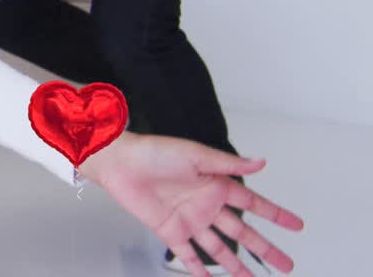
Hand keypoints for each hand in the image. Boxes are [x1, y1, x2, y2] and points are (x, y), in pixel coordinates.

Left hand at [82, 132, 303, 275]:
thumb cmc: (154, 152)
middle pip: (243, 232)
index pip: (253, 203)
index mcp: (216, 184)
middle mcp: (206, 205)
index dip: (275, 214)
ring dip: (237, 265)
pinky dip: (199, 270)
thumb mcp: (195, 154)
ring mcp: (190, 220)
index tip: (296, 225)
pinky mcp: (170, 232)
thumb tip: (261, 162)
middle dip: (266, 249)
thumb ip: (228, 164)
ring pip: (220, 248)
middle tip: (286, 264)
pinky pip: (189, 256)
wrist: (119, 163)